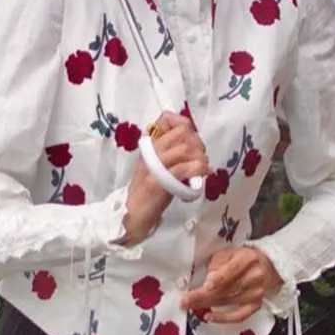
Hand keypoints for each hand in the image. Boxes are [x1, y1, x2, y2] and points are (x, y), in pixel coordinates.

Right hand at [121, 110, 208, 245]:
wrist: (132, 215)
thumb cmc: (148, 193)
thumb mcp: (159, 167)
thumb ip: (170, 153)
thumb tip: (190, 141)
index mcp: (150, 146)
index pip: (167, 120)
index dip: (185, 125)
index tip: (193, 141)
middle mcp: (150, 152)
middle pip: (181, 133)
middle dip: (197, 143)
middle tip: (201, 157)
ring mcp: (153, 166)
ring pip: (183, 149)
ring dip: (200, 157)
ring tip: (203, 168)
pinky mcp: (158, 182)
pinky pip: (182, 168)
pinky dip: (197, 169)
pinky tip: (202, 174)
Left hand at [182, 246, 281, 323]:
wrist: (269, 266)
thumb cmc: (244, 258)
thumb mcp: (230, 252)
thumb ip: (217, 263)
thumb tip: (205, 279)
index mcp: (247, 259)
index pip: (232, 270)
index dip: (219, 279)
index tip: (205, 285)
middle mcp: (254, 276)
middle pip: (227, 288)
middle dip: (203, 295)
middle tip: (185, 300)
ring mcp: (256, 293)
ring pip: (229, 301)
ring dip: (207, 305)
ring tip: (191, 306)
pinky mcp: (256, 305)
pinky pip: (239, 316)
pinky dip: (223, 318)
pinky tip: (210, 317)